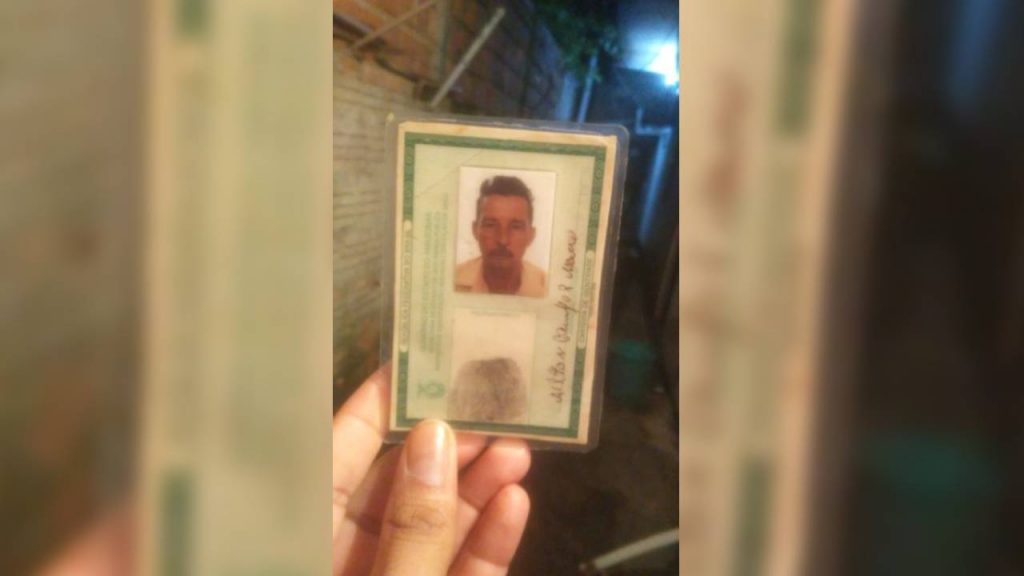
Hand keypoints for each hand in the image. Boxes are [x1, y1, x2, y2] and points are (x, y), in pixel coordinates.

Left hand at [333, 364, 531, 575]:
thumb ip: (412, 527)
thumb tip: (435, 441)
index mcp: (312, 542)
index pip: (336, 458)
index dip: (376, 406)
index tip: (419, 361)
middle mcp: (349, 556)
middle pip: (396, 488)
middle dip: (447, 448)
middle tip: (489, 410)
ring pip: (435, 529)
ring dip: (478, 490)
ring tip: (517, 450)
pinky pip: (459, 574)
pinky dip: (487, 543)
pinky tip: (514, 503)